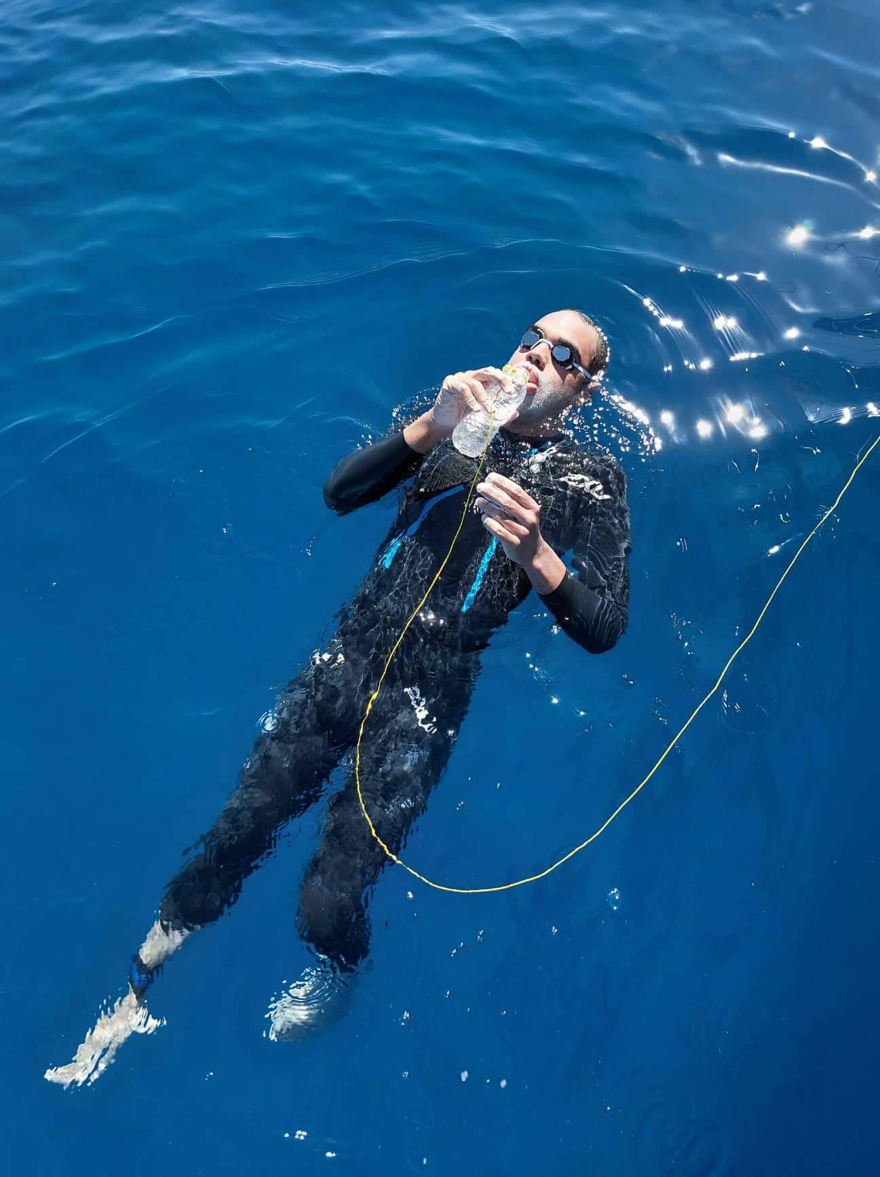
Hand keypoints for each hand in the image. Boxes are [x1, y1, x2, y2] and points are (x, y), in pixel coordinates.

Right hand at [429, 367, 515, 435]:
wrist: (444, 424)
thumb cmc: (464, 417)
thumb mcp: (484, 415)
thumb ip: (499, 413)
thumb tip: (516, 413)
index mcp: (482, 380)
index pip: (498, 374)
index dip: (510, 378)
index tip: (521, 385)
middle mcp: (472, 376)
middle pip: (489, 371)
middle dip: (502, 380)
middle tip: (510, 392)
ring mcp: (460, 378)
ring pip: (476, 383)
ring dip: (485, 398)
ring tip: (491, 411)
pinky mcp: (450, 383)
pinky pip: (463, 389)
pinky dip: (471, 400)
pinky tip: (476, 409)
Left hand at [474, 472, 565, 592]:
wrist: (533, 552)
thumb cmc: (524, 528)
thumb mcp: (525, 513)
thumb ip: (513, 501)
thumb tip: (491, 485)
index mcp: (532, 508)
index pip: (516, 491)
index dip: (502, 483)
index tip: (490, 477)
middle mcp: (529, 519)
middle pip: (508, 502)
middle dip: (492, 492)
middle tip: (480, 487)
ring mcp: (522, 532)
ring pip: (501, 516)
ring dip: (487, 507)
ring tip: (479, 501)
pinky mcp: (514, 543)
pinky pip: (498, 531)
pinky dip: (489, 522)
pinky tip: (484, 518)